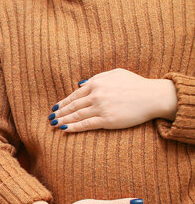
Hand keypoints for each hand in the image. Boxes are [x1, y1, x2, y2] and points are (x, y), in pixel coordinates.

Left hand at [49, 68, 176, 131]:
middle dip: (60, 113)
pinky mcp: (107, 120)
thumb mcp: (115, 73)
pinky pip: (86, 125)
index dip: (63, 103)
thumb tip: (80, 84)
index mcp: (97, 82)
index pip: (74, 95)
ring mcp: (101, 108)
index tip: (55, 108)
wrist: (154, 96)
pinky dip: (73, 127)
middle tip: (50, 118)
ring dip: (63, 121)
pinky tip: (64, 130)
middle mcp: (96, 95)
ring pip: (76, 116)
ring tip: (54, 125)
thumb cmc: (136, 84)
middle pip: (72, 106)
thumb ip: (97, 77)